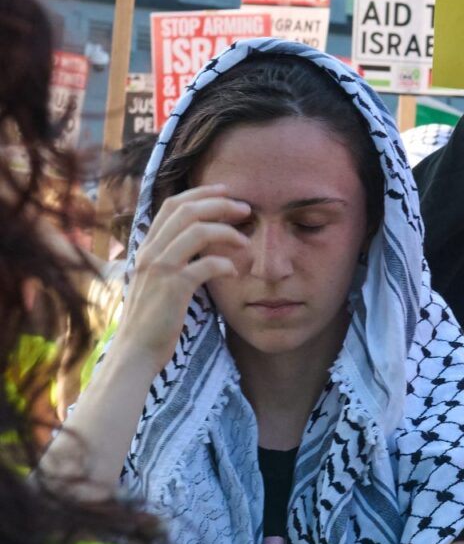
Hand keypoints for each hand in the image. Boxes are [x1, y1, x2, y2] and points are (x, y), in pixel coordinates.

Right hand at [118, 185, 248, 370]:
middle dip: (220, 204)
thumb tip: (199, 243)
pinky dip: (226, 264)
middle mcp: (150, 252)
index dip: (201, 193)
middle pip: (187, 210)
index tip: (227, 192)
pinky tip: (235, 273)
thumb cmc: (153, 318)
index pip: (172, 206)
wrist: (136, 352)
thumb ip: (172, 259)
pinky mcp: (173, 289)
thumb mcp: (158, 281)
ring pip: (196, 231)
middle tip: (246, 209)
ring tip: (246, 242)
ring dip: (228, 232)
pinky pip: (205, 265)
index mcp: (148, 248)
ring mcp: (160, 269)